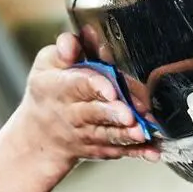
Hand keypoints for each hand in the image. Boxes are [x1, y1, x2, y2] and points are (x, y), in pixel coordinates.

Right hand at [13, 33, 159, 177]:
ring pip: (106, 134)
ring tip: (142, 131)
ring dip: (125, 134)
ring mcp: (84, 133)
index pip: (78, 84)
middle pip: (94, 113)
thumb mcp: (47, 63)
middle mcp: (71, 112)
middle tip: (129, 115)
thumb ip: (65, 49)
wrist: (39, 133)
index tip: (111, 90)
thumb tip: (76, 39)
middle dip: (113, 113)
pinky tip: (152, 151)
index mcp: (57, 86)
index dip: (96, 86)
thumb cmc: (49, 90)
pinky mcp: (98, 148)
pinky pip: (118, 151)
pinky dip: (136, 152)